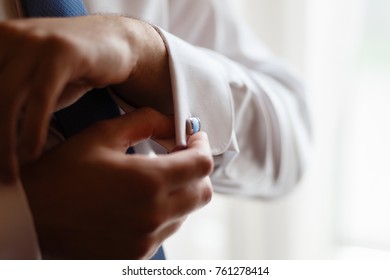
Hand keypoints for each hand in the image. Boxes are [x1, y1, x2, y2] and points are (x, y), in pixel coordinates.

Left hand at [0, 15, 169, 181]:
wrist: (114, 43)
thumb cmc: (70, 68)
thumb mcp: (32, 83)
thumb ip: (9, 102)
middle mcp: (7, 37)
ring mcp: (34, 42)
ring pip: (6, 99)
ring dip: (4, 144)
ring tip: (10, 174)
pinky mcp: (61, 52)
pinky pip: (41, 97)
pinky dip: (33, 130)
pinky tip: (32, 152)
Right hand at [21, 108, 212, 258]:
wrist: (32, 216)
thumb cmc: (63, 173)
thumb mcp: (102, 135)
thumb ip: (145, 122)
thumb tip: (172, 121)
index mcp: (148, 182)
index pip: (202, 164)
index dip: (202, 145)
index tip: (193, 137)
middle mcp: (153, 215)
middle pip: (203, 192)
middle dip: (197, 170)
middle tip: (178, 155)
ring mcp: (145, 240)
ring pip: (186, 212)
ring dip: (180, 191)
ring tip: (155, 178)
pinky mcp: (136, 254)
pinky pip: (166, 230)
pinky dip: (164, 213)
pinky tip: (142, 201)